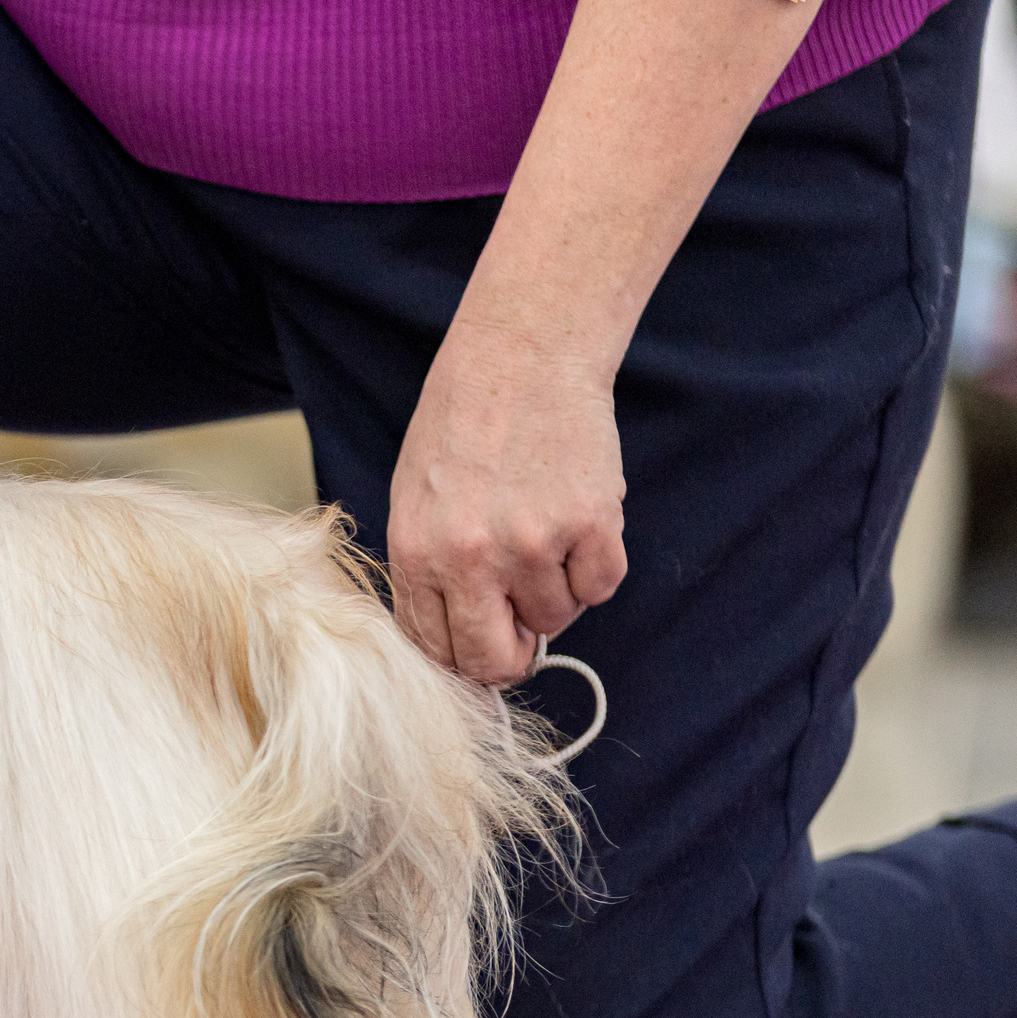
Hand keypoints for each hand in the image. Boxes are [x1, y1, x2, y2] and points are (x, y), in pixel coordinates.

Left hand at [387, 321, 627, 684]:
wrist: (521, 357)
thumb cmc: (463, 424)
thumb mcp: (414, 500)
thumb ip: (429, 572)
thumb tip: (453, 640)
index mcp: (416, 553)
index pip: (438, 649)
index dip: (465, 658)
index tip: (484, 648)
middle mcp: (470, 557)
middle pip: (494, 660)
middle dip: (511, 655)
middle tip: (523, 630)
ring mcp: (532, 543)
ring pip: (556, 619)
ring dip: (555, 592)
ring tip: (544, 535)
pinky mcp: (590, 524)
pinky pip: (601, 586)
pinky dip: (595, 568)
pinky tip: (578, 525)